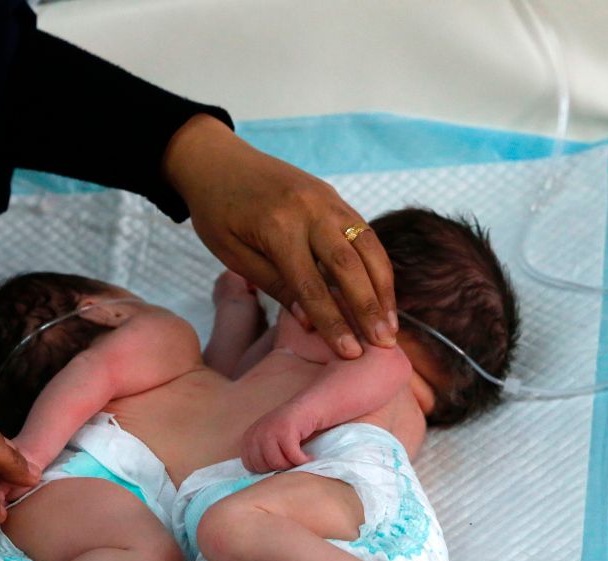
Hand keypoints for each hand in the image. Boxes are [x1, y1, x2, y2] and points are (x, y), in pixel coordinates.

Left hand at [163, 115, 397, 359]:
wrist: (217, 159)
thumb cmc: (217, 212)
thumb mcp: (232, 254)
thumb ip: (274, 283)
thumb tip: (310, 319)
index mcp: (279, 226)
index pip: (312, 284)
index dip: (333, 321)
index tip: (350, 353)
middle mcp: (311, 209)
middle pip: (350, 266)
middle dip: (369, 308)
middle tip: (385, 344)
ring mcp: (328, 200)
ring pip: (367, 246)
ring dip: (383, 288)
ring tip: (390, 324)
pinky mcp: (334, 197)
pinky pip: (364, 233)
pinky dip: (377, 265)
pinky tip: (382, 293)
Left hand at [241, 403, 318, 472]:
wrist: (308, 408)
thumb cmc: (290, 430)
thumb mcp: (268, 442)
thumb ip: (261, 456)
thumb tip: (261, 484)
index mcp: (248, 438)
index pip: (251, 466)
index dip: (267, 468)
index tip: (280, 461)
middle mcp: (255, 434)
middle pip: (263, 467)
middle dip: (280, 467)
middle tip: (291, 459)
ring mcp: (269, 432)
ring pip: (277, 464)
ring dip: (292, 464)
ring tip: (299, 457)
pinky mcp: (285, 431)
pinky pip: (293, 458)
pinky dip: (304, 460)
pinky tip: (309, 457)